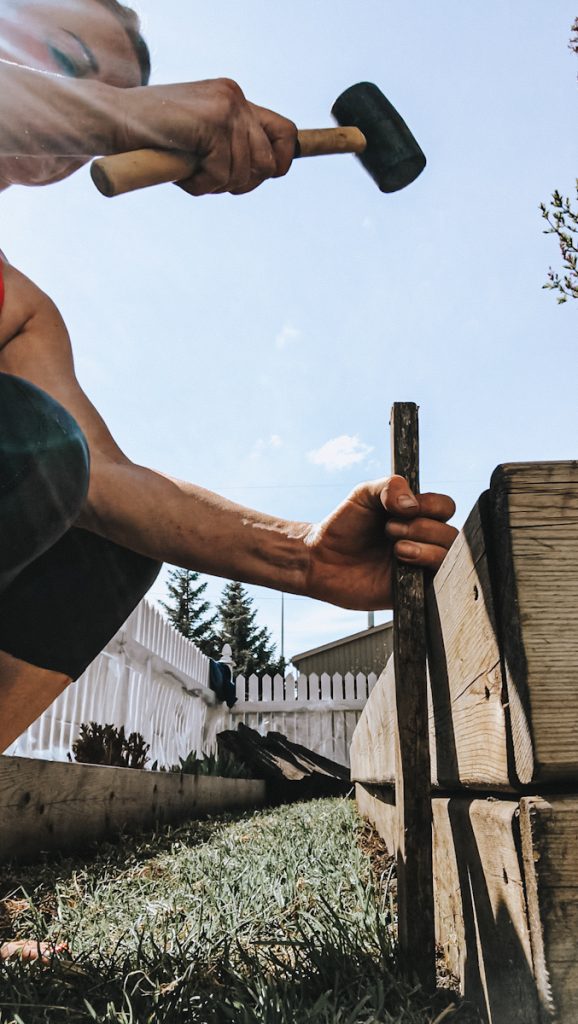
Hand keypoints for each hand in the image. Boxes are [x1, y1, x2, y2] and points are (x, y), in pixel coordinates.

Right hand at [119, 78, 296, 194]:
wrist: (112, 122)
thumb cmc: (150, 138)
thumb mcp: (198, 139)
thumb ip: (228, 146)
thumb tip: (267, 171)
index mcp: (234, 99)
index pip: (286, 133)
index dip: (281, 163)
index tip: (256, 178)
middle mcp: (235, 97)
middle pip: (268, 163)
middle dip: (241, 184)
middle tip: (210, 180)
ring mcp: (226, 107)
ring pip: (244, 173)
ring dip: (215, 186)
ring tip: (188, 173)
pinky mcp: (213, 122)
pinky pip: (222, 174)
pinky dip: (201, 185)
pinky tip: (181, 174)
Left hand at [303, 475, 457, 610]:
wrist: (321, 559)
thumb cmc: (343, 527)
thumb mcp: (364, 493)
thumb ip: (390, 486)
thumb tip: (413, 504)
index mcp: (415, 516)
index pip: (445, 508)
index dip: (431, 505)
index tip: (405, 508)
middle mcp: (422, 540)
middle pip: (450, 533)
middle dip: (422, 527)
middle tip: (389, 530)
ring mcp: (418, 566)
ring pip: (447, 556)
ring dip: (424, 547)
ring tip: (395, 548)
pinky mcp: (412, 590)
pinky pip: (436, 582)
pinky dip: (424, 568)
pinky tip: (401, 562)